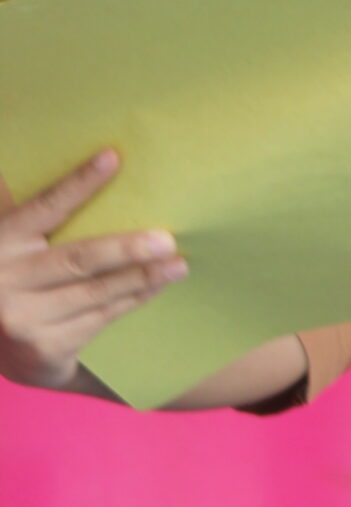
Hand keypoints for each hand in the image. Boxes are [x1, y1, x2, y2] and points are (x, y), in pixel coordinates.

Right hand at [0, 152, 186, 391]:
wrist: (2, 348)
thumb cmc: (22, 281)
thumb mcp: (20, 249)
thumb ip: (48, 224)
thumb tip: (114, 179)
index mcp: (1, 241)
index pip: (45, 207)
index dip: (79, 184)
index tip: (113, 158)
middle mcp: (6, 279)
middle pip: (78, 259)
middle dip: (126, 248)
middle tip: (166, 239)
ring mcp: (24, 317)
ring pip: (96, 292)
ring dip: (142, 277)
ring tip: (177, 265)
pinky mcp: (45, 347)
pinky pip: (101, 318)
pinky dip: (132, 300)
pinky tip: (156, 287)